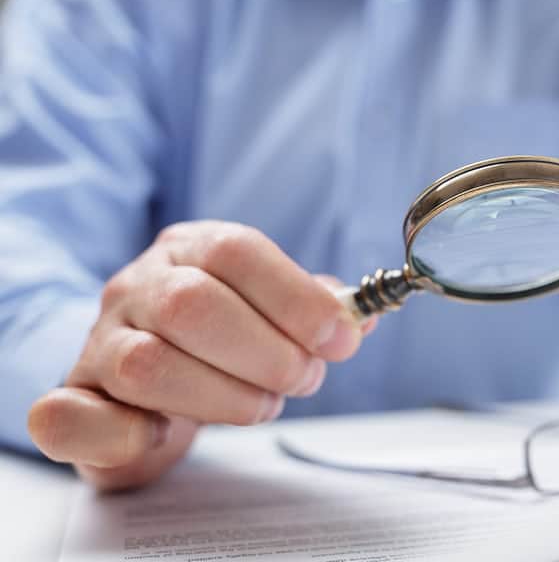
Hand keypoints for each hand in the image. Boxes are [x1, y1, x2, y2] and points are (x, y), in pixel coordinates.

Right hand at [27, 221, 369, 489]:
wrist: (144, 385)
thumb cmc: (219, 343)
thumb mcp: (269, 311)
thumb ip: (314, 310)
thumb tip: (361, 316)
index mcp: (189, 250)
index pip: (236, 251)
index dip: (295, 297)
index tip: (340, 339)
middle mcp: (136, 288)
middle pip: (193, 305)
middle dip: (267, 353)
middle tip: (303, 379)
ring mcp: (97, 343)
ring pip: (148, 365)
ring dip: (224, 396)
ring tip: (262, 405)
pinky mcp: (72, 403)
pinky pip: (74, 416)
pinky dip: (128, 435)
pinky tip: (167, 434)